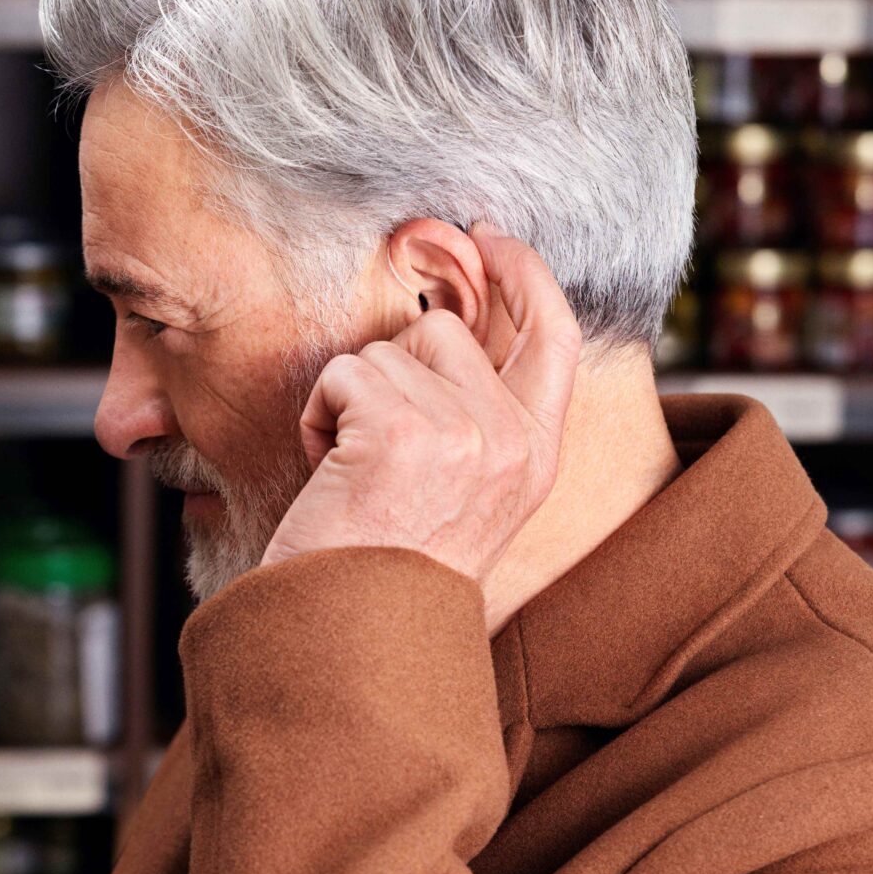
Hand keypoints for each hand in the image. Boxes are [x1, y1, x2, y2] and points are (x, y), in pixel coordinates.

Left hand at [260, 224, 582, 588]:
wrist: (349, 635)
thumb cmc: (386, 567)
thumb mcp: (465, 490)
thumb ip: (478, 413)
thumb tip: (452, 318)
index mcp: (538, 456)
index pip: (555, 334)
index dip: (526, 274)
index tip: (490, 238)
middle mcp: (512, 440)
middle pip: (445, 333)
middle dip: (390, 370)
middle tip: (369, 441)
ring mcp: (463, 432)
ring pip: (387, 350)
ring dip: (350, 401)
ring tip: (352, 472)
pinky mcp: (401, 430)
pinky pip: (342, 374)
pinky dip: (317, 418)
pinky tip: (327, 475)